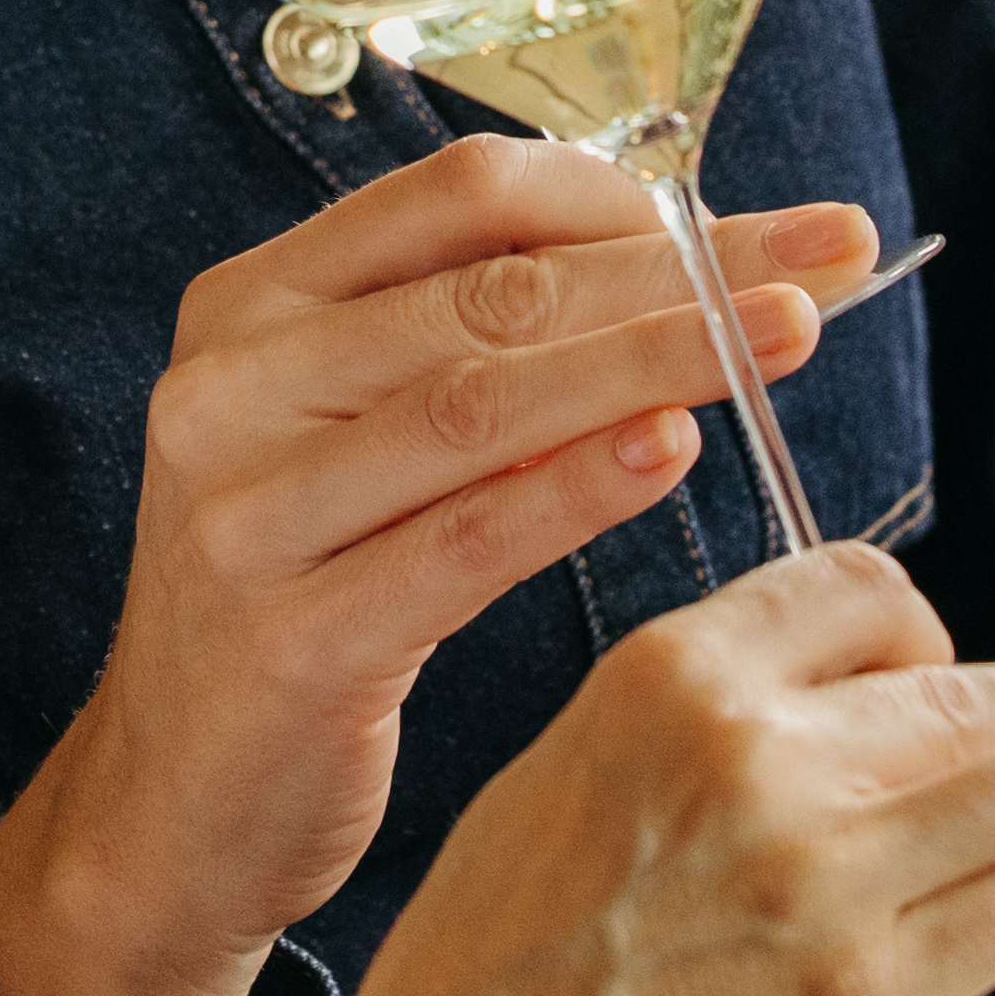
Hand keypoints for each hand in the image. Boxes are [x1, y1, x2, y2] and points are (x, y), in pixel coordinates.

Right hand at [0, 140, 870, 995]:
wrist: (175, 804)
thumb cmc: (303, 599)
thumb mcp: (353, 445)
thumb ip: (468, 353)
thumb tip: (683, 261)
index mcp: (246, 306)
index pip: (453, 196)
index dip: (622, 192)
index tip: (765, 218)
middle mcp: (227, 388)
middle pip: (486, 293)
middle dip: (672, 270)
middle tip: (819, 261)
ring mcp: (243, 515)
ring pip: (479, 403)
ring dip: (652, 357)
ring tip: (784, 335)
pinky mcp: (287, 641)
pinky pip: (461, 545)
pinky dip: (576, 489)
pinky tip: (674, 450)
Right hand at [340, 544, 994, 995]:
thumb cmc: (495, 956)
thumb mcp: (568, 762)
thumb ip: (705, 713)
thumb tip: (839, 704)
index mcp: (670, 678)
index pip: (855, 592)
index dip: (924, 626)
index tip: (962, 660)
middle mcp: (764, 757)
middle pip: (977, 692)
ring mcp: (835, 877)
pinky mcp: (879, 991)